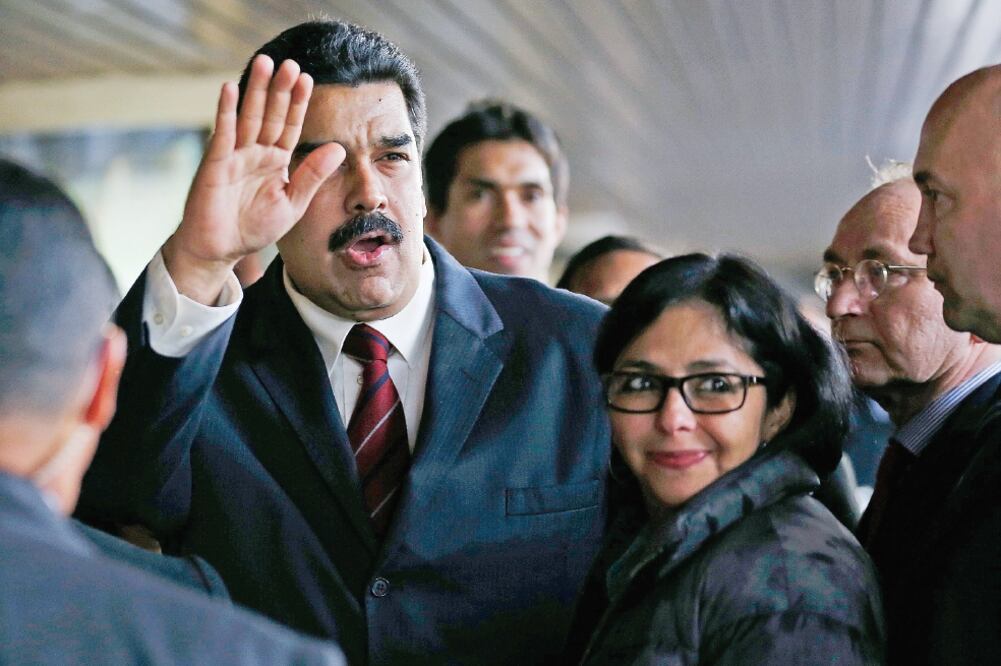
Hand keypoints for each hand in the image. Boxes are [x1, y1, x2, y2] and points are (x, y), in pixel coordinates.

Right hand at [163, 55, 344, 303]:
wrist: (220, 249)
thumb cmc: (254, 228)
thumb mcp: (293, 203)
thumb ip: (312, 175)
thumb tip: (338, 148)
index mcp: (276, 161)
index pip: (290, 126)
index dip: (298, 103)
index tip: (308, 79)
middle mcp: (256, 152)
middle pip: (270, 114)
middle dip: (280, 89)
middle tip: (290, 63)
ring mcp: (234, 155)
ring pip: (248, 117)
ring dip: (256, 90)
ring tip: (265, 62)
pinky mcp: (215, 163)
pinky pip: (222, 133)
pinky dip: (226, 111)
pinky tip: (231, 88)